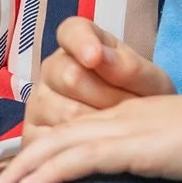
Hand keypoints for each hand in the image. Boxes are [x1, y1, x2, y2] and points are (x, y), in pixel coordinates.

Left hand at [0, 93, 181, 182]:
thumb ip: (157, 163)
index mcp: (133, 117)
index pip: (78, 131)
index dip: (45, 151)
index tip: (21, 174)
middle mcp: (124, 118)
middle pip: (60, 134)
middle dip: (25, 159)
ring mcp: (129, 129)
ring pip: (62, 145)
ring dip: (26, 168)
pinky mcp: (138, 147)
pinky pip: (84, 159)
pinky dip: (51, 172)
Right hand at [23, 18, 175, 135]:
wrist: (135, 133)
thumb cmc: (141, 99)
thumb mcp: (149, 82)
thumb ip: (128, 67)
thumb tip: (99, 57)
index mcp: (79, 43)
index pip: (71, 32)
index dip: (81, 43)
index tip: (95, 57)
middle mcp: (52, 68)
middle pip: (71, 78)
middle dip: (109, 98)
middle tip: (131, 111)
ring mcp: (38, 102)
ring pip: (65, 115)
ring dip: (99, 128)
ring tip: (118, 130)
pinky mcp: (32, 135)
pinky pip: (53, 143)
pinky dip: (81, 150)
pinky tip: (98, 147)